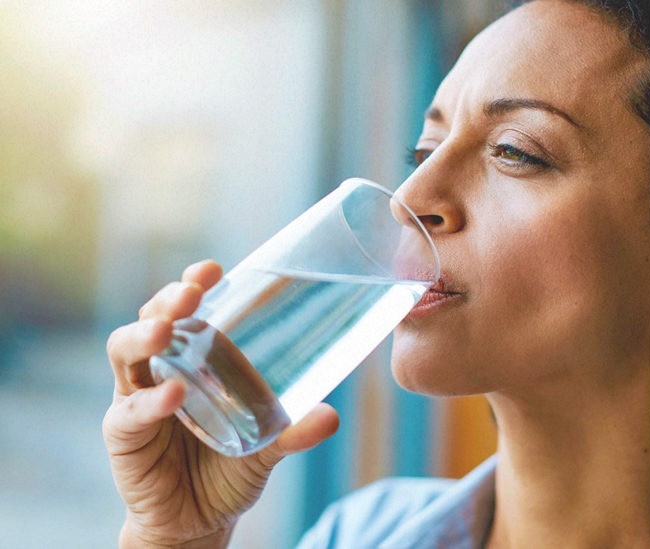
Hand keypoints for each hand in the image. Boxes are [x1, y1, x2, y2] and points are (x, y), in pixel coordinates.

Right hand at [103, 260, 339, 547]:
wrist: (199, 521)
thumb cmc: (229, 469)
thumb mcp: (267, 446)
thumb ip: (294, 431)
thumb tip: (332, 415)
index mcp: (193, 360)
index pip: (187, 311)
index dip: (194, 285)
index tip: (214, 269)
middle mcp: (160, 369)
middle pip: (152, 319)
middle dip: (168, 301)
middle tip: (191, 293)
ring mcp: (135, 398)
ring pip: (125, 353)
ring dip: (144, 336)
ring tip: (168, 330)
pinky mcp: (122, 434)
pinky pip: (129, 412)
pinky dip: (150, 402)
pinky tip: (174, 396)